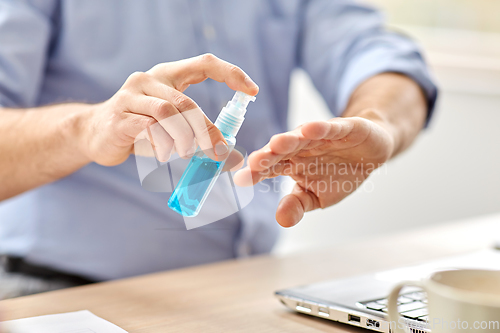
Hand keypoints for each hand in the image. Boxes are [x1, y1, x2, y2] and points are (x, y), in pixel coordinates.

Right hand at [78, 53, 258, 165]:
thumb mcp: (172, 129)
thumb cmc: (140, 130)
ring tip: (188, 153)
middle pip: (187, 101)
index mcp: (167, 75)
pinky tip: (164, 154)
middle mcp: (148, 80)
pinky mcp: (119, 117)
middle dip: (207, 129)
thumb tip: (232, 157)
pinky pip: (148, 130)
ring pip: (168, 115)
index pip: (204, 63)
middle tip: (220, 151)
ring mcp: (131, 97)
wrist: (94, 134)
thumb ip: (199, 137)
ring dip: (185, 139)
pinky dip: (162, 145)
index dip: (230, 73)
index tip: (252, 90)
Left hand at [234, 112, 394, 226]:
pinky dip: (321, 128)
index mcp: (291, 163)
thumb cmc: (337, 174)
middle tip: (254, 162)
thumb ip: (298, 205)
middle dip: (268, 155)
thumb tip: (281, 220)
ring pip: (302, 137)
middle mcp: (300, 148)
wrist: (369, 153)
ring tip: (277, 144)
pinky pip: (331, 128)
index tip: (240, 179)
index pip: (269, 168)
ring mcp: (319, 137)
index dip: (255, 173)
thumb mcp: (317, 196)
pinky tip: (311, 129)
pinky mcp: (342, 128)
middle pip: (281, 151)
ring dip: (290, 139)